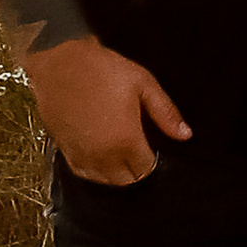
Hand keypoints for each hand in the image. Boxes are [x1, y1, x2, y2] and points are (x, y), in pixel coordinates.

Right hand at [27, 39, 191, 184]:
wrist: (61, 64)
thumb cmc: (102, 70)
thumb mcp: (143, 83)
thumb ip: (166, 113)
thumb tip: (185, 135)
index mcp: (125, 142)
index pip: (146, 170)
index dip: (153, 160)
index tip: (153, 146)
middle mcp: (103, 157)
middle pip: (127, 181)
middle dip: (137, 169)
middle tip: (139, 146)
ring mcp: (82, 158)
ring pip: (106, 182)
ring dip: (117, 172)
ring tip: (121, 148)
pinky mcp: (66, 154)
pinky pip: (86, 176)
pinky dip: (96, 171)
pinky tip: (102, 153)